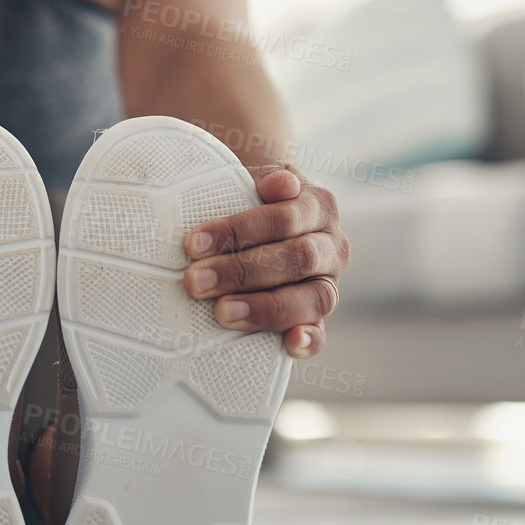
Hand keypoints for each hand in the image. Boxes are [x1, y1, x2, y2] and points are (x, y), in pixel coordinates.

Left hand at [182, 165, 348, 358]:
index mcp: (319, 206)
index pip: (284, 218)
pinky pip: (321, 333)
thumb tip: (280, 185)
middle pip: (297, 259)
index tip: (193, 244)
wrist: (262, 215)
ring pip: (312, 299)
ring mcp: (328, 283)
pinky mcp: (318, 317)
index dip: (239, 231)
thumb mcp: (255, 180)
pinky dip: (308, 340)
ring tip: (221, 312)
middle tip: (194, 281)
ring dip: (265, 307)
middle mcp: (331, 246)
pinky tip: (289, 344)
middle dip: (241, 271)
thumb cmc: (250, 199)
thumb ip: (264, 180)